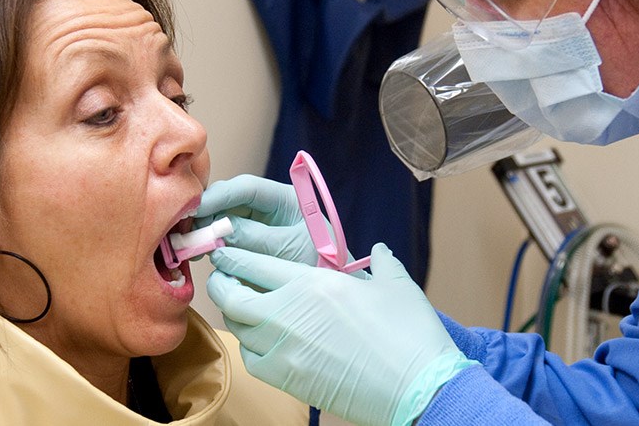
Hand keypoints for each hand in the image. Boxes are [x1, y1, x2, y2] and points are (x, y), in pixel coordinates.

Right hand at [196, 174, 356, 268]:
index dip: (219, 195)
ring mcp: (252, 228)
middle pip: (227, 201)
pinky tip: (197, 254)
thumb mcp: (290, 249)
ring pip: (218, 220)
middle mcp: (265, 210)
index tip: (196, 208)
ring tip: (190, 244)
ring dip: (202, 230)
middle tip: (186, 229)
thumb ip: (256, 239)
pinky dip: (206, 246)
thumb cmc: (319, 266)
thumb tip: (217, 233)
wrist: (329, 299)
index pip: (246, 188)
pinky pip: (219, 242)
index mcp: (283, 200)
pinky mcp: (242, 249)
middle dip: (206, 213)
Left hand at [207, 243, 475, 425]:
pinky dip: (249, 345)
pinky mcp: (285, 379)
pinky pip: (250, 357)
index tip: (227, 249)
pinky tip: (261, 338)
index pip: (254, 263)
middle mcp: (288, 314)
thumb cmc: (409, 334)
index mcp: (313, 283)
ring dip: (234, 313)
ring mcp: (283, 349)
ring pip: (237, 326)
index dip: (234, 255)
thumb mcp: (396, 285)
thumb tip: (379, 251)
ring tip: (241, 304)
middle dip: (222, 282)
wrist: (417, 388)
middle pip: (232, 295)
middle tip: (224, 275)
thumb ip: (381, 262)